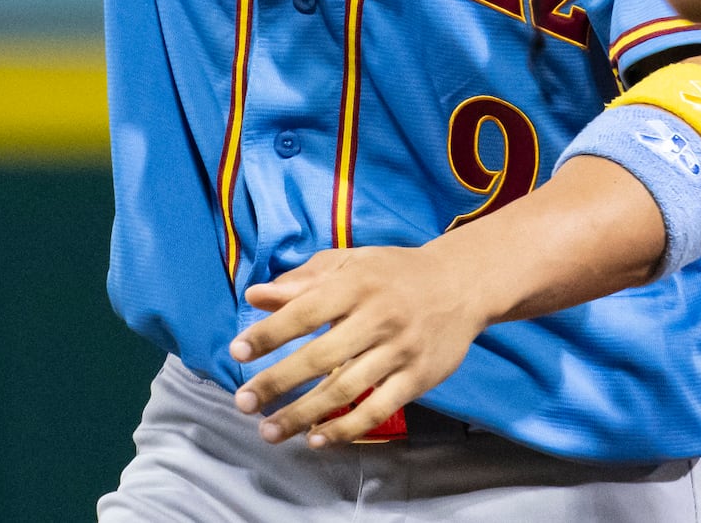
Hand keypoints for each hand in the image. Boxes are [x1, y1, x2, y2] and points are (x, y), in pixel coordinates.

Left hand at [230, 241, 490, 446]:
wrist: (463, 283)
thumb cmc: (395, 273)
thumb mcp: (352, 262)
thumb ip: (304, 280)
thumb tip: (256, 295)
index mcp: (358, 284)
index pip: (306, 310)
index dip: (269, 333)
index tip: (237, 352)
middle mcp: (379, 316)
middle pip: (321, 356)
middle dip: (278, 382)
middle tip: (243, 403)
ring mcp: (401, 349)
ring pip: (345, 388)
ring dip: (303, 414)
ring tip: (269, 431)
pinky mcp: (419, 376)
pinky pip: (378, 408)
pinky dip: (346, 427)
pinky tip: (316, 438)